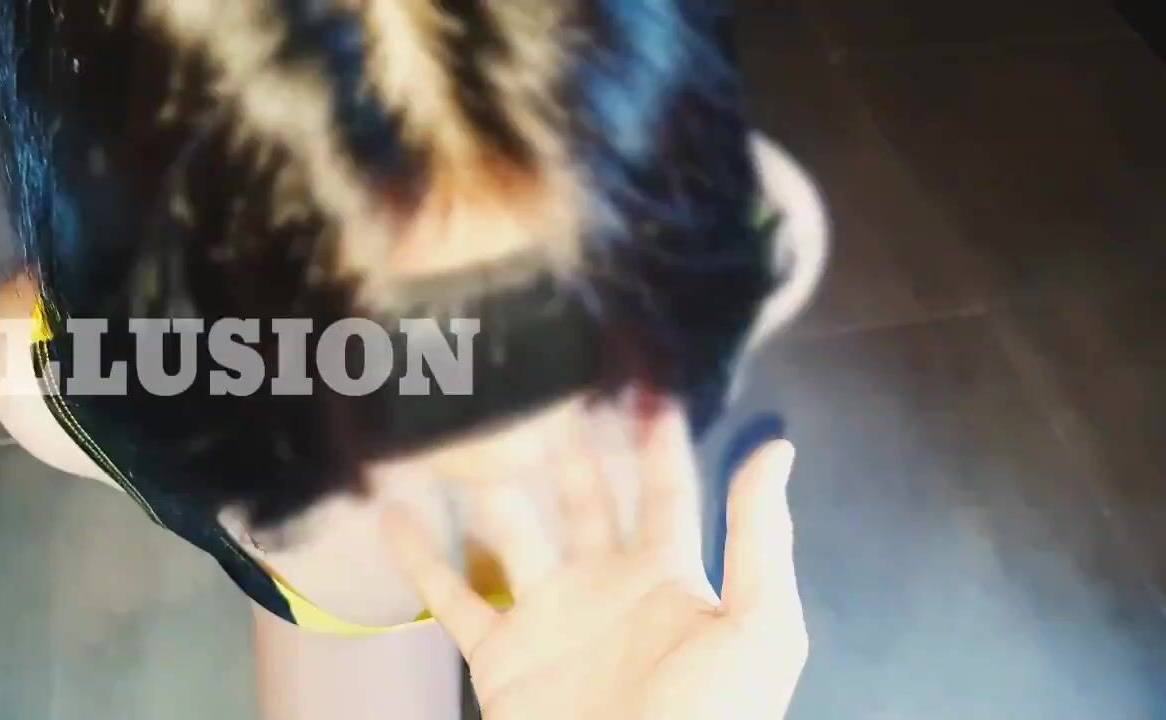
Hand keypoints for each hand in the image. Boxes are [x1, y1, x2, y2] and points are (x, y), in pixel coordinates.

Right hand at [382, 408, 807, 719]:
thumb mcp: (760, 628)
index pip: (664, 492)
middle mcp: (606, 585)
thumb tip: (774, 447)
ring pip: (511, 532)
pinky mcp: (500, 654)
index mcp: (671, 578)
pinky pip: (451, 597)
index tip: (641, 382)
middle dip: (567, 446)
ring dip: (489, 485)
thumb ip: (760, 538)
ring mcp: (549, 616)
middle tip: (546, 385)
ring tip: (466, 429)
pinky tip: (392, 512)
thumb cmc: (713, 718)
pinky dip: (419, 557)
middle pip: (583, 498)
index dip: (656, 440)